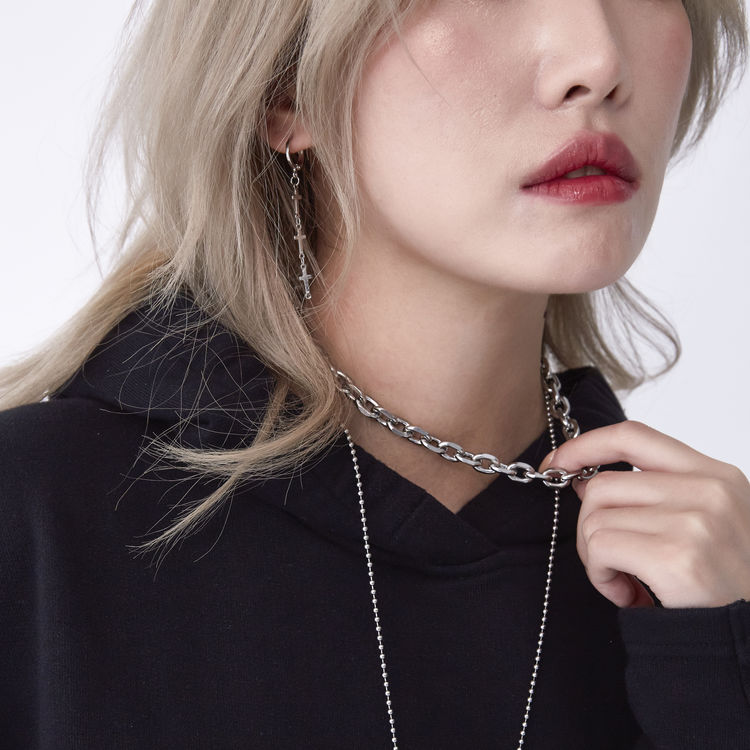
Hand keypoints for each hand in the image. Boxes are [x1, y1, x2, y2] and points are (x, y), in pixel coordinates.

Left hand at [539, 420, 749, 608]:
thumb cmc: (723, 584)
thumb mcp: (703, 521)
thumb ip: (652, 493)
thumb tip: (584, 479)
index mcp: (715, 475)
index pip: (633, 436)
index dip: (585, 445)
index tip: (558, 462)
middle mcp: (708, 490)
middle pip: (603, 485)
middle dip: (589, 525)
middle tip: (609, 560)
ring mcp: (695, 521)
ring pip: (595, 518)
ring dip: (595, 557)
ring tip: (626, 580)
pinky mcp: (676, 556)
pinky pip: (600, 548)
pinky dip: (600, 575)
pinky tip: (627, 594)